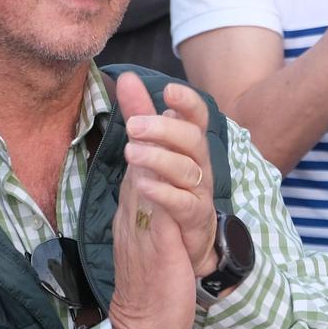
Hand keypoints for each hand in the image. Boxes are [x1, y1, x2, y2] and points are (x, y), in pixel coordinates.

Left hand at [116, 73, 216, 277]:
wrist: (177, 250)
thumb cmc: (165, 193)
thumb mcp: (149, 149)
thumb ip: (140, 114)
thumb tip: (127, 77)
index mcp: (189, 147)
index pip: (197, 117)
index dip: (188, 102)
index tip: (168, 91)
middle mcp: (199, 166)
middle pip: (192, 139)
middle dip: (164, 129)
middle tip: (134, 126)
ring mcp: (199, 193)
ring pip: (188, 169)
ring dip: (159, 158)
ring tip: (131, 152)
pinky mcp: (195, 220)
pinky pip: (184, 203)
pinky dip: (164, 193)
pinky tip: (144, 185)